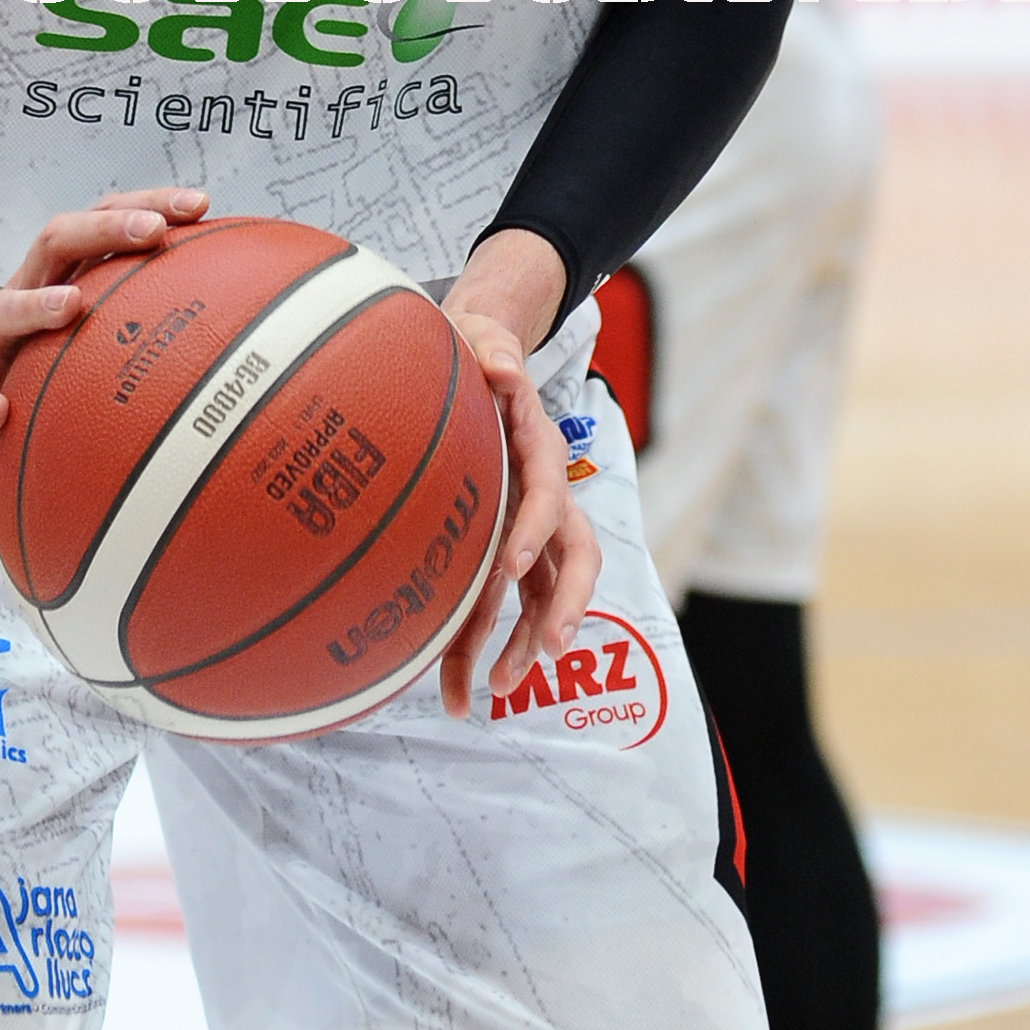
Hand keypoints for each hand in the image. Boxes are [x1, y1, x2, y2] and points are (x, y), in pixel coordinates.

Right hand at [0, 187, 208, 469]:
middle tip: (153, 232)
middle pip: (58, 240)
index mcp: (66, 273)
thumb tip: (246, 328)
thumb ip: (152, 318)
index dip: (149, 204)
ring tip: (71, 306)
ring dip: (37, 304)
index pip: (105, 218)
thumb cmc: (50, 360)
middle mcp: (28, 292)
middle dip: (106, 228)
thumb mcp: (100, 332)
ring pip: (6, 308)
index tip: (200, 205)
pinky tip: (0, 411)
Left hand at [436, 248, 600, 723]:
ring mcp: (525, 529)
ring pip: (541, 595)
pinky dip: (481, 649)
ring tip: (501, 690)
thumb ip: (491, 351)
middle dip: (562, 608)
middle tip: (546, 651)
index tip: (509, 564)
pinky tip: (457, 693)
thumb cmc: (472, 350)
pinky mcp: (499, 551)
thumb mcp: (479, 337)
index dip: (534, 531)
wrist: (473, 359)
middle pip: (571, 560)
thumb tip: (501, 366)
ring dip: (528, 643)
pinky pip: (501, 606)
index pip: (546, 497)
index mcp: (536, 450)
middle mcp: (541, 497)